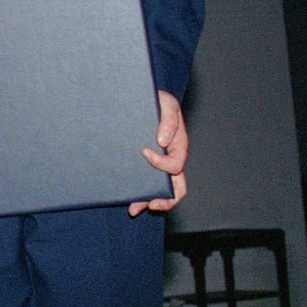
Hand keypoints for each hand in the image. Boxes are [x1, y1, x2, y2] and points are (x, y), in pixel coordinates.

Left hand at [130, 89, 187, 214]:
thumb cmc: (157, 101)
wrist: (140, 98)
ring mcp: (157, 164)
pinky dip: (138, 194)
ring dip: (149, 201)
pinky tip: (128, 200)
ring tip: (134, 208)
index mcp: (178, 146)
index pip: (175, 164)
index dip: (162, 163)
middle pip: (176, 187)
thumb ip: (169, 120)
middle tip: (151, 203)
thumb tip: (163, 140)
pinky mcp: (143, 165)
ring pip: (160, 190)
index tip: (144, 152)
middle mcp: (169, 158)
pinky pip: (145, 183)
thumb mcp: (166, 104)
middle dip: (166, 199)